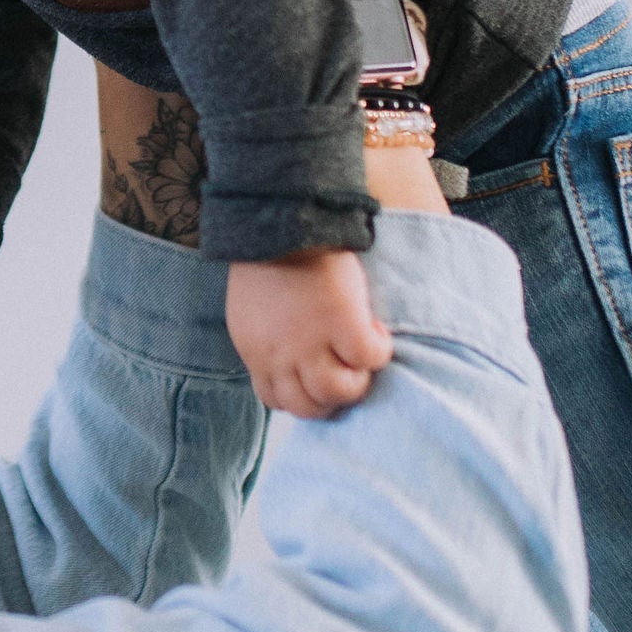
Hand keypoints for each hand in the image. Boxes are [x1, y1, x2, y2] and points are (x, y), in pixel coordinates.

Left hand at [226, 250, 393, 417]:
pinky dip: (378, 349)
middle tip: (346, 368)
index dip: (303, 394)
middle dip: (331, 397)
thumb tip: (293, 364)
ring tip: (360, 351)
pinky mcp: (342, 323)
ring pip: (339, 392)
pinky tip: (374, 328)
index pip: (276, 400)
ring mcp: (310, 343)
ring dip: (357, 378)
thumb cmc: (270, 262)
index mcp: (256, 352)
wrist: (281, 224)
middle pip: (308, 407)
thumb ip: (269, 343)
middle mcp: (279, 356)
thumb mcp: (253, 314)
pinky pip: (369, 358)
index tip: (318, 375)